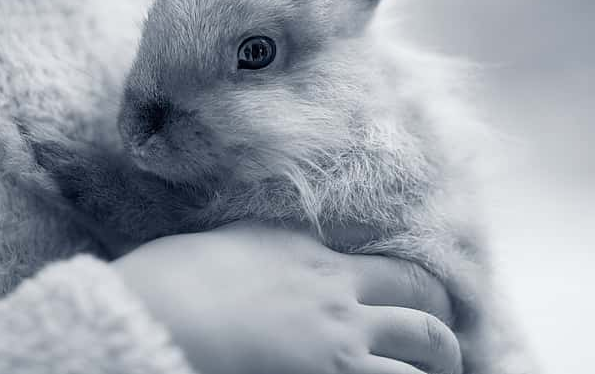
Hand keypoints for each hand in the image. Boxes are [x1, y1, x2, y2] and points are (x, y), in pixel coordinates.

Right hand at [113, 220, 461, 373]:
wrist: (161, 307)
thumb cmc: (176, 276)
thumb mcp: (232, 245)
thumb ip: (272, 250)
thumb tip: (277, 257)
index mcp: (314, 255)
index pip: (395, 268)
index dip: (422, 292)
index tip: (426, 307)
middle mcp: (338, 293)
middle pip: (424, 308)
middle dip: (444, 333)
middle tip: (446, 352)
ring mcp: (339, 341)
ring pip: (426, 354)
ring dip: (440, 369)